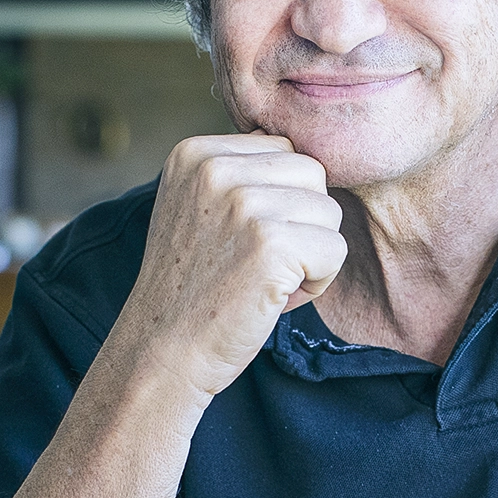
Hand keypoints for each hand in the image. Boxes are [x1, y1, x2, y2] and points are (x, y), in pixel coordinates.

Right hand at [118, 132, 346, 398]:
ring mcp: (243, 204)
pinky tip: (274, 298)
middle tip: (258, 264)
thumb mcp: (197, 207)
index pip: (285, 150)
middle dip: (302, 223)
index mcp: (195, 152)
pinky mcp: (271, 244)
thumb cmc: (193, 286)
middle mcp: (216, 168)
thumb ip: (239, 171)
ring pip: (330, 212)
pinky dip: (317, 282)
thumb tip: (301, 145)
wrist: (162, 352)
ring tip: (263, 280)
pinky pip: (335, 250)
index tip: (240, 240)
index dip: (280, 202)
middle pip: (313, 175)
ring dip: (311, 254)